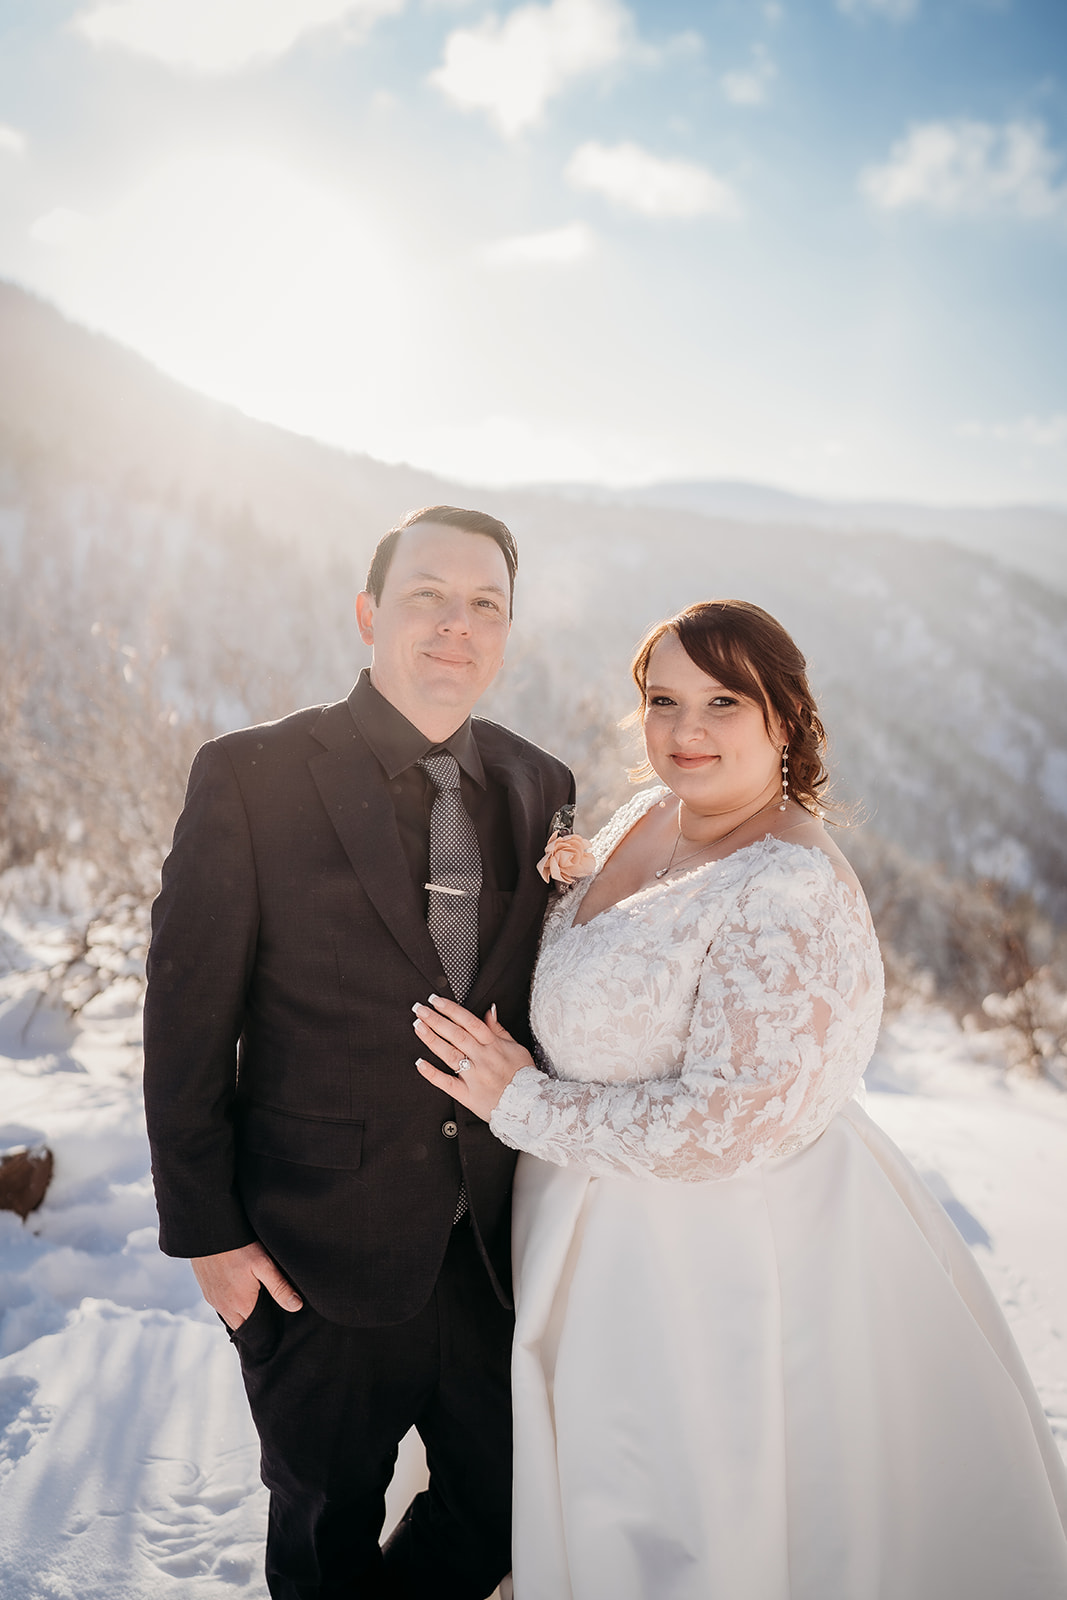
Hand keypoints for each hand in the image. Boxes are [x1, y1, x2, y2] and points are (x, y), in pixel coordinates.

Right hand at [191, 1240, 302, 1330]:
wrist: (208, 1231)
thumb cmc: (237, 1246)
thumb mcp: (263, 1264)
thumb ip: (279, 1287)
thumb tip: (296, 1307)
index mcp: (241, 1304)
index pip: (256, 1331)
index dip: (267, 1330)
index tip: (277, 1325)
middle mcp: (224, 1307)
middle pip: (242, 1326)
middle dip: (255, 1325)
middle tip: (269, 1315)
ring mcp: (213, 1299)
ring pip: (230, 1317)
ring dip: (242, 1314)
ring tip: (256, 1303)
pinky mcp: (206, 1290)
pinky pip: (220, 1306)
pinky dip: (231, 1305)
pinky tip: (240, 1292)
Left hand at [413, 996, 534, 1121]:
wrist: (529, 1105)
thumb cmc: (523, 1075)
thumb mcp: (516, 1047)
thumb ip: (499, 1029)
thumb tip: (489, 1010)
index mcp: (494, 1046)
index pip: (470, 1022)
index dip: (452, 1010)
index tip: (436, 1000)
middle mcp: (482, 1058)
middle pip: (456, 1035)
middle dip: (436, 1020)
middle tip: (420, 1009)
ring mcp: (474, 1077)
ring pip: (449, 1054)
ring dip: (432, 1039)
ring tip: (418, 1026)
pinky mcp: (467, 1095)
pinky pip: (447, 1083)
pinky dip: (432, 1073)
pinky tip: (419, 1063)